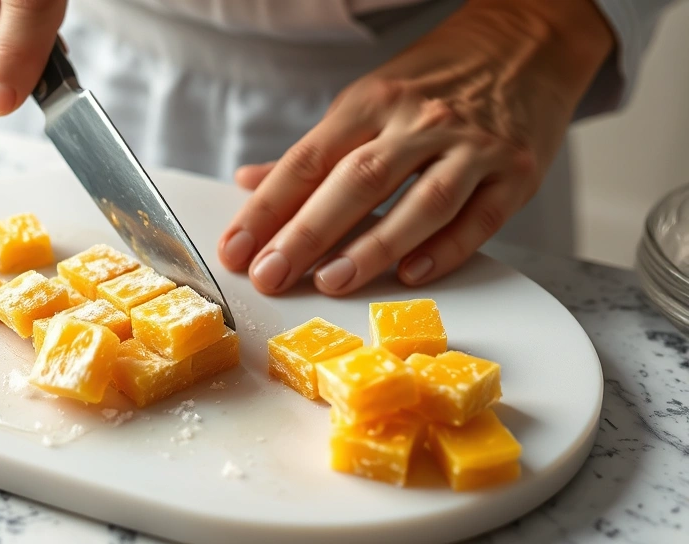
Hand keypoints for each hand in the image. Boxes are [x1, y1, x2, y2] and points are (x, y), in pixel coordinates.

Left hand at [217, 0, 613, 295]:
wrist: (528, 41)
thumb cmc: (437, 78)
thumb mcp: (368, 98)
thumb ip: (315, 151)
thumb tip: (251, 184)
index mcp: (373, 101)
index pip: (308, 160)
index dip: (267, 208)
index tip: (236, 248)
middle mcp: (420, 121)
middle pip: (356, 182)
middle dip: (306, 234)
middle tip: (269, 275)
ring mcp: (473, 146)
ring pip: (419, 203)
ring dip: (372, 247)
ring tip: (331, 282)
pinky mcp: (517, 172)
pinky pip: (479, 219)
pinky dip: (444, 249)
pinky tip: (410, 275)